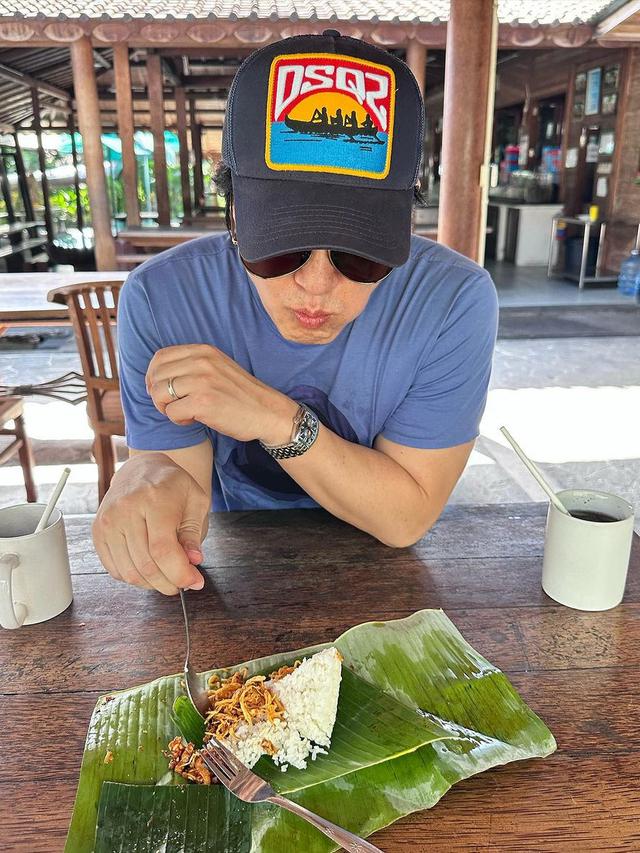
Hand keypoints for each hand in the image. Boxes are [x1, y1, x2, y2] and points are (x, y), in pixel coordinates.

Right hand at [93, 453, 208, 595]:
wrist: (142, 469)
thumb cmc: (172, 485)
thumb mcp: (195, 501)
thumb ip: (194, 532)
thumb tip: (193, 560)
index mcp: (154, 499)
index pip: (162, 550)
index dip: (180, 573)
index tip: (195, 581)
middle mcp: (126, 510)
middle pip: (146, 565)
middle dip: (169, 582)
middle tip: (184, 582)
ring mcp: (108, 522)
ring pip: (130, 572)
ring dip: (152, 583)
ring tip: (168, 576)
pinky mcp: (98, 532)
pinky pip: (115, 569)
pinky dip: (135, 577)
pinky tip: (149, 569)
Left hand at [146, 344, 297, 444]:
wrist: (267, 412)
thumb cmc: (240, 394)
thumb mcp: (217, 367)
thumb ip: (192, 364)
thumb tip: (157, 376)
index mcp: (203, 351)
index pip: (160, 357)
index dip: (154, 376)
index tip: (164, 390)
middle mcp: (201, 361)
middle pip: (156, 376)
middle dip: (158, 395)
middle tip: (174, 406)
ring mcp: (202, 381)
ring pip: (159, 394)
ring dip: (167, 408)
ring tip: (185, 412)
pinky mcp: (203, 402)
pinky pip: (171, 412)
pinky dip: (179, 420)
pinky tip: (194, 419)